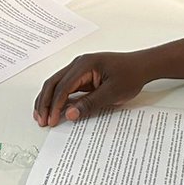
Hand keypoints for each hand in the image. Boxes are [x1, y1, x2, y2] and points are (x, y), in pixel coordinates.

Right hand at [33, 52, 150, 126]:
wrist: (142, 66)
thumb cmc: (130, 75)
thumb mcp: (112, 93)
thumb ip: (89, 104)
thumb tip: (69, 114)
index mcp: (85, 64)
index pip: (63, 86)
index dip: (55, 104)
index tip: (52, 120)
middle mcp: (78, 64)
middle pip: (53, 83)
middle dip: (45, 102)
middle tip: (41, 120)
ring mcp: (79, 69)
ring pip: (55, 84)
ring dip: (47, 100)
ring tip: (41, 116)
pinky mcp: (82, 76)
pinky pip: (64, 86)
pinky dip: (56, 98)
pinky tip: (52, 109)